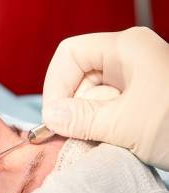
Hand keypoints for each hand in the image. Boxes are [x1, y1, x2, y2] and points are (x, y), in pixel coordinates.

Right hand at [42, 27, 168, 169]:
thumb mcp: (125, 124)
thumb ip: (81, 119)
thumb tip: (50, 117)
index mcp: (126, 49)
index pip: (70, 55)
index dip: (55, 85)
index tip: (53, 118)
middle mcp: (131, 59)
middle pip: (79, 78)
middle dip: (73, 109)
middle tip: (73, 138)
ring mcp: (139, 81)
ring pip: (93, 98)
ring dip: (89, 123)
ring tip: (99, 143)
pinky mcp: (143, 102)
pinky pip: (109, 111)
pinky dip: (104, 129)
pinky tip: (111, 143)